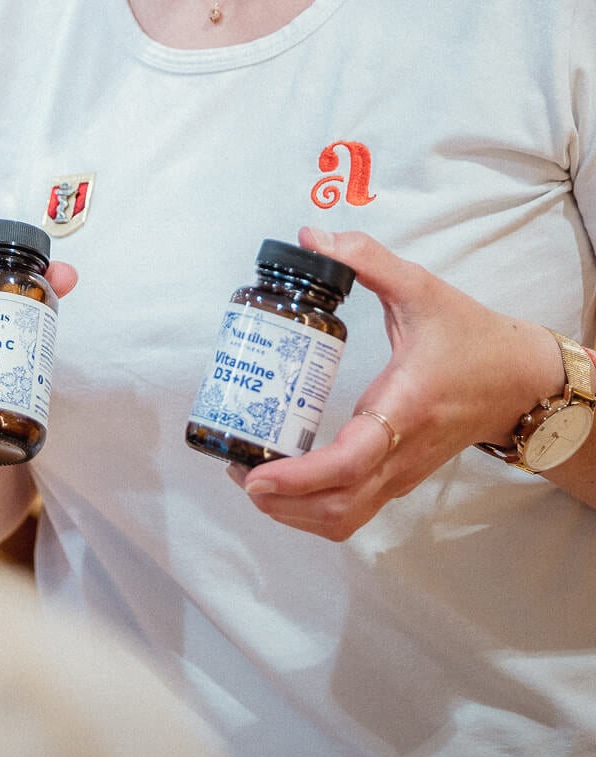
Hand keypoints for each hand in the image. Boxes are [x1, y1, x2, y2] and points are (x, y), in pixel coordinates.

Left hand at [230, 225, 561, 540]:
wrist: (520, 381)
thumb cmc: (471, 338)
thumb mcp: (421, 288)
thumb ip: (366, 259)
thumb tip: (311, 237)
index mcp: (405, 409)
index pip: (350, 463)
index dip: (299, 477)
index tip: (256, 474)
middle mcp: (402, 453)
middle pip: (338, 509)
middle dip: (281, 503)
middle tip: (236, 469)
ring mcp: (403, 473)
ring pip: (344, 519)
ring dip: (293, 512)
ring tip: (251, 476)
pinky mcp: (401, 477)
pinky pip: (352, 509)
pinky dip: (313, 506)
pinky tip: (284, 477)